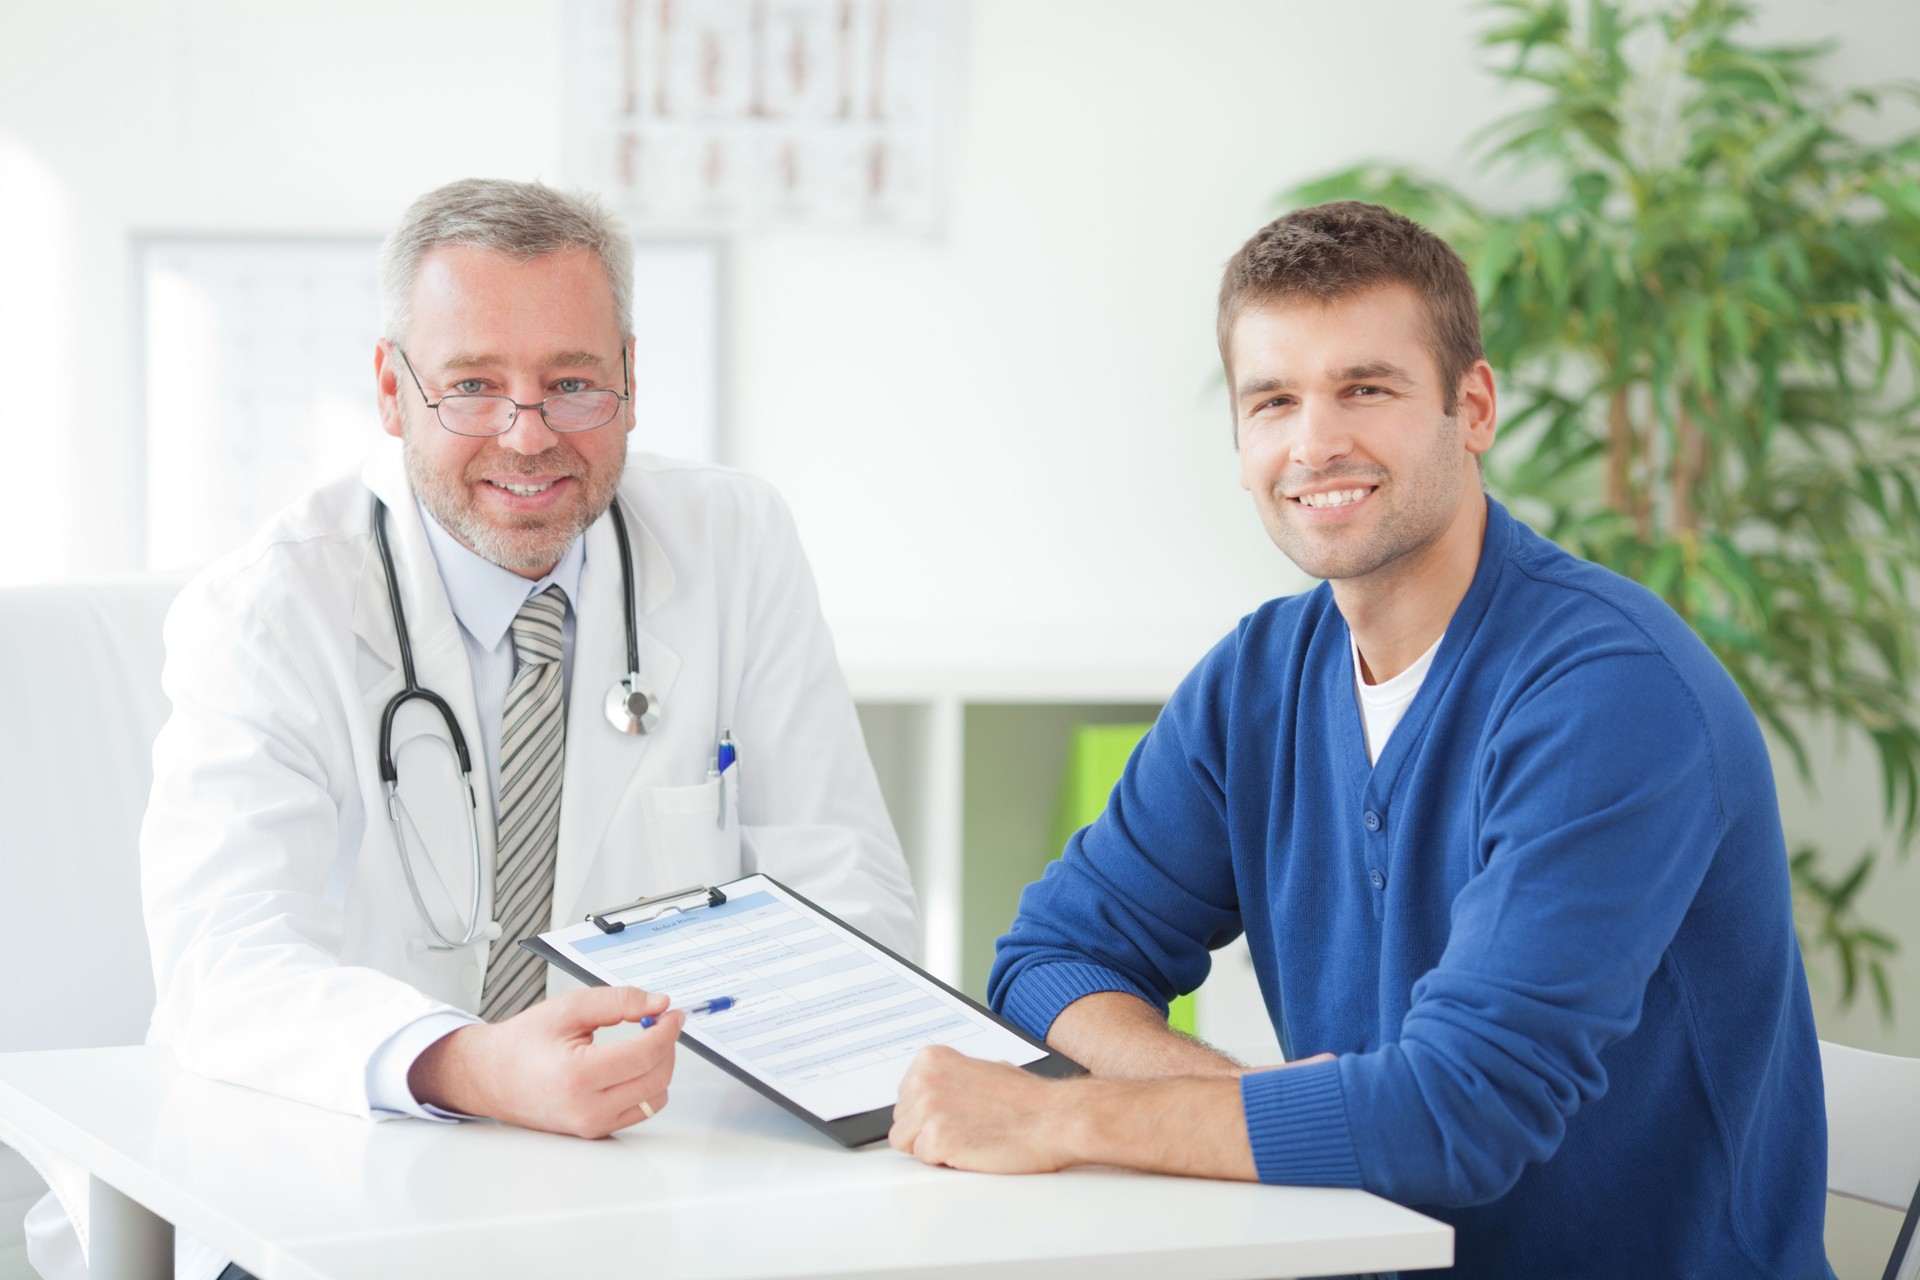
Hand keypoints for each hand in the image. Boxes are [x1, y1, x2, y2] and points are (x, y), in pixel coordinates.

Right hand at [410, 986, 684, 1137]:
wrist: (491, 1076)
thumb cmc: (523, 1043)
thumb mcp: (568, 1008)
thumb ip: (618, 1001)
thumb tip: (658, 1004)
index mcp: (578, 1076)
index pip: (645, 1053)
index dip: (667, 1029)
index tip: (673, 1014)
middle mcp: (587, 1108)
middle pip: (657, 1077)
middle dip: (666, 1046)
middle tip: (659, 1022)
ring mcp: (592, 1125)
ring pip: (655, 1098)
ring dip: (659, 1067)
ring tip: (643, 1042)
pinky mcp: (595, 1132)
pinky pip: (639, 1110)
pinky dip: (645, 1086)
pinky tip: (632, 1064)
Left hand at [889, 1045, 1079, 1173]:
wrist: (1055, 1118)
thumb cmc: (1028, 1100)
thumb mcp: (984, 1069)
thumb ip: (952, 1077)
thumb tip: (937, 1089)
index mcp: (932, 1059)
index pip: (905, 1096)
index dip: (928, 1112)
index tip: (953, 1114)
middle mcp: (925, 1079)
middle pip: (902, 1119)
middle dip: (926, 1130)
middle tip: (964, 1129)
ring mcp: (929, 1108)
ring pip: (905, 1141)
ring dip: (933, 1147)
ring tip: (967, 1139)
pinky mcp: (937, 1139)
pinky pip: (924, 1159)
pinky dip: (946, 1161)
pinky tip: (972, 1149)